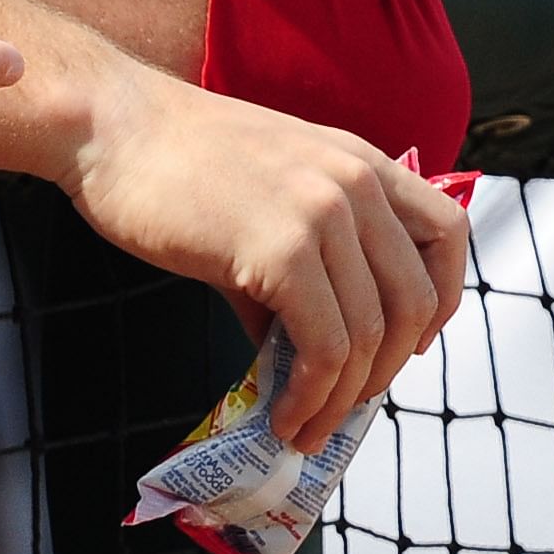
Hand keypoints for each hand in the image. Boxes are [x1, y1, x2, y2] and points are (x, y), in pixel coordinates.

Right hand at [62, 72, 470, 447]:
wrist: (106, 125)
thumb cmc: (166, 157)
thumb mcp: (262, 194)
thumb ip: (295, 262)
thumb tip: (296, 353)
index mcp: (359, 160)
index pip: (447, 233)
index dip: (441, 299)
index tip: (406, 343)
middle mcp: (355, 183)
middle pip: (415, 301)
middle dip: (384, 370)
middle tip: (343, 404)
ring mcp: (321, 215)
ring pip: (371, 334)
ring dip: (342, 399)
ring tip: (306, 427)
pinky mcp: (279, 251)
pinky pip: (324, 346)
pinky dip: (311, 395)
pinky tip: (283, 413)